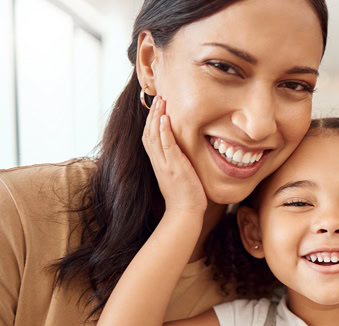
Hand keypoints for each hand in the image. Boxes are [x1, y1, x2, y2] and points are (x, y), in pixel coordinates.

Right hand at [142, 96, 206, 214]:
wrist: (184, 213)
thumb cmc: (186, 196)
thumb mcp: (179, 175)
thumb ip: (178, 162)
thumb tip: (184, 153)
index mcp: (159, 162)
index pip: (151, 137)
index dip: (151, 121)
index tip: (157, 106)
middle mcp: (158, 161)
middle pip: (149, 132)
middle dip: (152, 113)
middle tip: (158, 96)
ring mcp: (164, 164)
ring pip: (155, 135)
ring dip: (157, 116)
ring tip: (161, 100)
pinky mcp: (174, 167)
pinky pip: (166, 146)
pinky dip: (164, 131)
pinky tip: (165, 118)